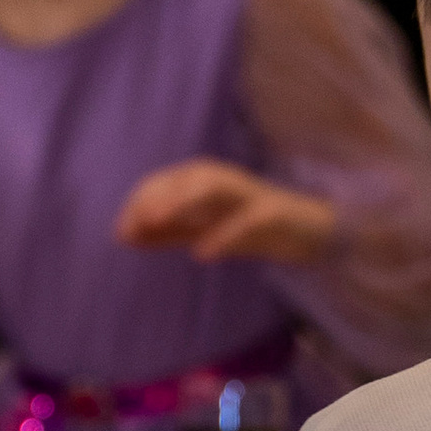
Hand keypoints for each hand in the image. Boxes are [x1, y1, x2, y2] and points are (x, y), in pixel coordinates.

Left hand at [114, 160, 336, 269]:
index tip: (120, 232)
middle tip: (134, 224)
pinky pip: (249, 218)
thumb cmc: (251, 227)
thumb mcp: (203, 230)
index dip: (140, 202)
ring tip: (156, 221)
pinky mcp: (276, 212)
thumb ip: (166, 232)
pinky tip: (202, 254)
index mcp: (207, 180)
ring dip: (181, 199)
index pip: (166, 180)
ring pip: (215, 184)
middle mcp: (227, 180)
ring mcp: (252, 193)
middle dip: (156, 195)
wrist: (310, 233)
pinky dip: (224, 234)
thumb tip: (123, 235)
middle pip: (186, 176)